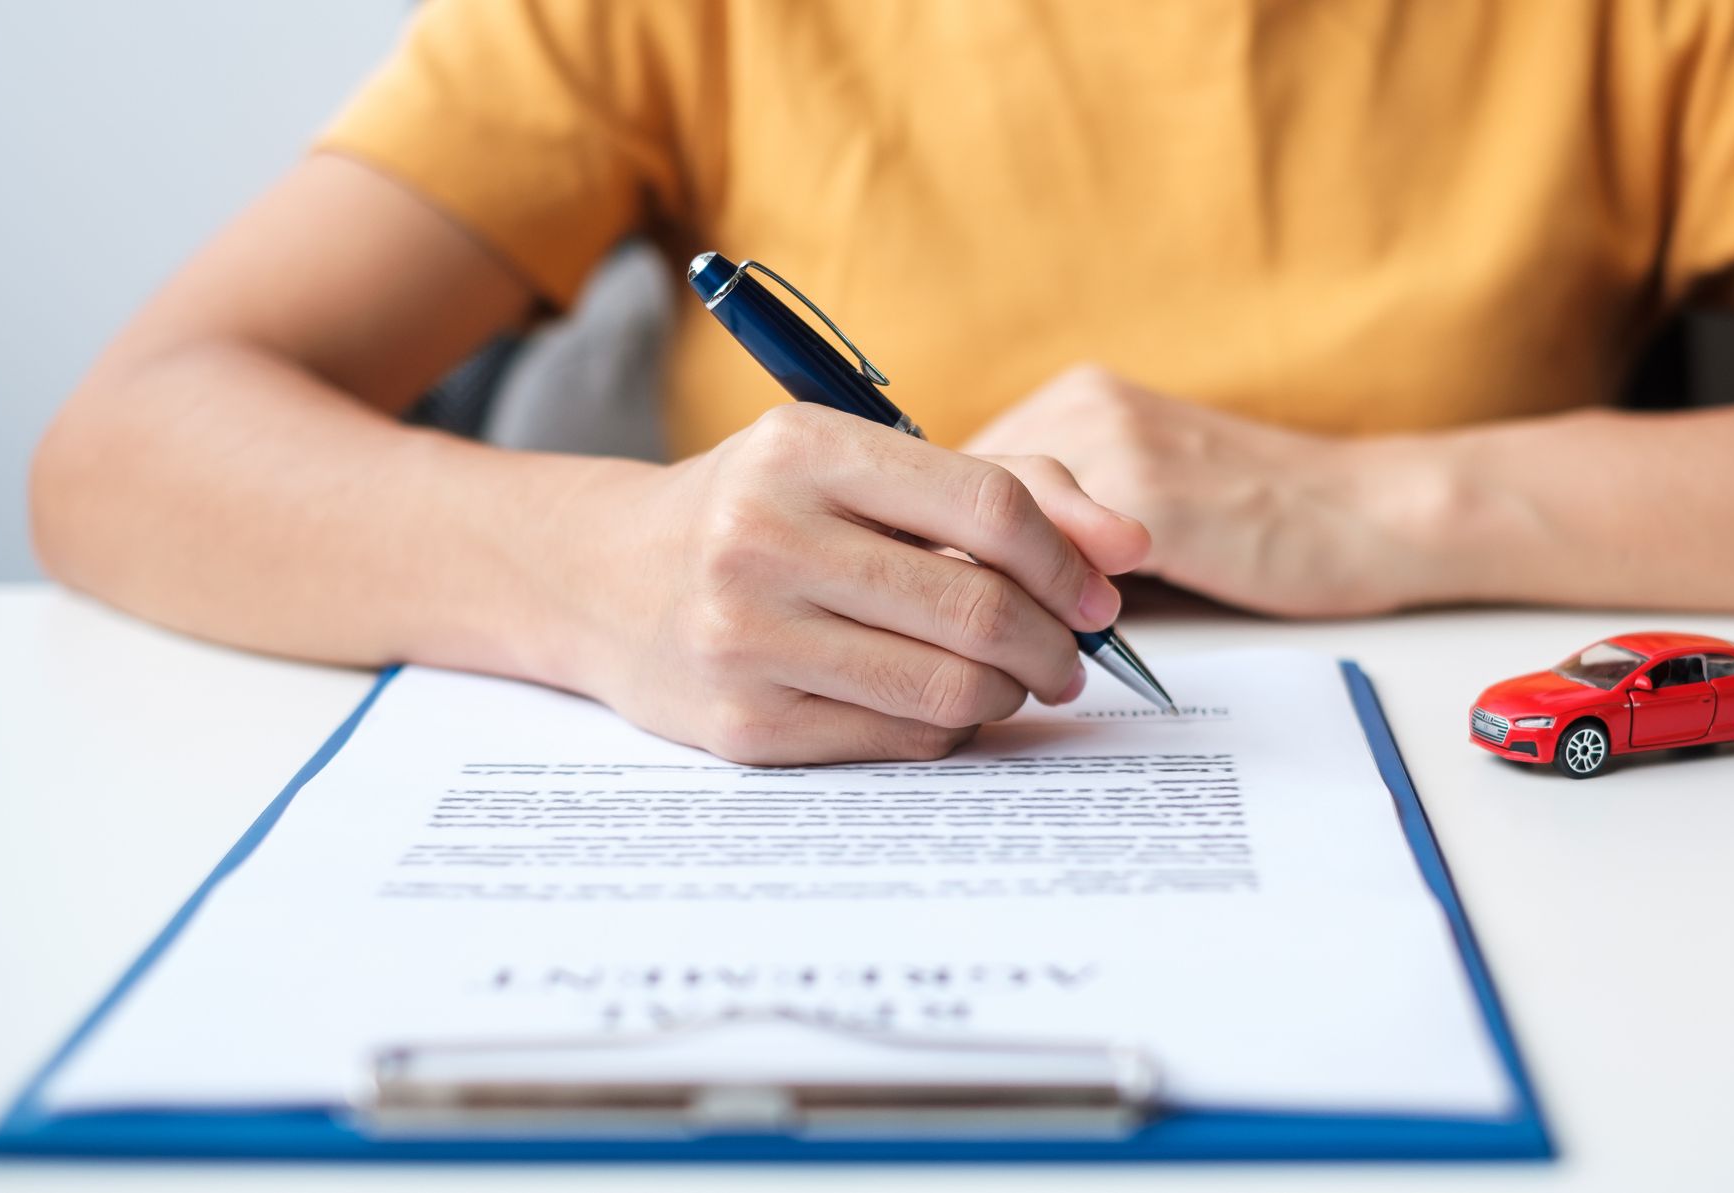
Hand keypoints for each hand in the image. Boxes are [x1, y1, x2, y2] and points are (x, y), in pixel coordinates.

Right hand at [551, 403, 1149, 763]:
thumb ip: (1007, 487)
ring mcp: (745, 639)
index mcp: (801, 448)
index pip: (989, 509)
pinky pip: (898, 740)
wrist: (604, 578)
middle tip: (1071, 656)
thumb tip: (1129, 547)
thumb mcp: (861, 464)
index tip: (1098, 594)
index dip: (1069, 562)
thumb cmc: (763, 511)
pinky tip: (939, 705)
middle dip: (1056, 645)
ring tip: (1010, 678)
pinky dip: (948, 730)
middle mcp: (762, 538)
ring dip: (1009, 694)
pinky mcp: (743, 726)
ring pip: (949, 690)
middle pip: (978, 611)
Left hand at [963, 365, 1464, 616]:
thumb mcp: (1144, 500)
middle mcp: (1084, 405)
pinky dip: (1043, 615)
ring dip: (996, 600)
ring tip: (1015, 654)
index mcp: (1079, 399)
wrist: (1372, 514)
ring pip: (997, 533)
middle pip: (960, 499)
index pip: (956, 476)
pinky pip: (1054, 564)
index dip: (939, 547)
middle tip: (960, 641)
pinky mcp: (1149, 496)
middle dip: (952, 575)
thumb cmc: (1262, 523)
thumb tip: (973, 582)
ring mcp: (1115, 444)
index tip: (938, 603)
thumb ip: (1065, 522)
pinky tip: (1059, 656)